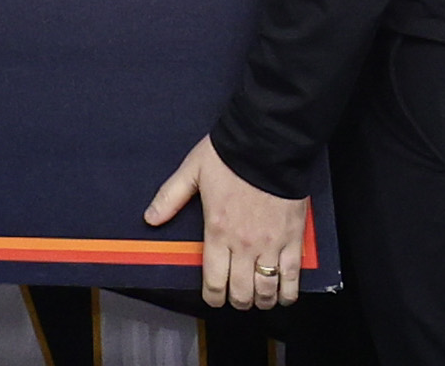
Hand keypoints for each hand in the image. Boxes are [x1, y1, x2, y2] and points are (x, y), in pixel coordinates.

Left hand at [142, 136, 308, 314]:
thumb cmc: (231, 156)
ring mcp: (271, 245)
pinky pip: (292, 277)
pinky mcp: (293, 240)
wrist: (269, 143)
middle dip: (237, 301)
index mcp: (217, 231)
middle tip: (236, 297)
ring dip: (261, 301)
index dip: (212, 297)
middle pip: (241, 292)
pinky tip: (284, 295)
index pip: (213, 281)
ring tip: (259, 298)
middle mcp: (244, 245)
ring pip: (266, 291)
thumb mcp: (193, 171)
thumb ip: (170, 197)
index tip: (213, 297)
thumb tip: (151, 218)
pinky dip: (289, 293)